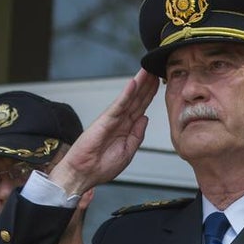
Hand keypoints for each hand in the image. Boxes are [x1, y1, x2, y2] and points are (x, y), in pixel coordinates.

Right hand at [48, 69, 159, 196]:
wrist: (84, 174)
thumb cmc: (102, 166)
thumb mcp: (127, 151)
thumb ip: (137, 135)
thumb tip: (145, 118)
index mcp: (126, 129)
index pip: (140, 107)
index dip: (150, 95)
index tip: (159, 82)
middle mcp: (119, 121)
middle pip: (136, 99)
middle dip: (147, 84)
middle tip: (156, 69)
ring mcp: (112, 119)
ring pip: (129, 98)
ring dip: (138, 84)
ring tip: (147, 71)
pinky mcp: (104, 121)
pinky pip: (118, 105)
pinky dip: (126, 94)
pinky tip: (133, 84)